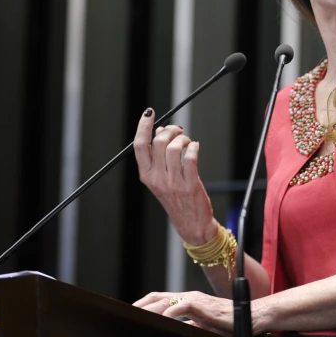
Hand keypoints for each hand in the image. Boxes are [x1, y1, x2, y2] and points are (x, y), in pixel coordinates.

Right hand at [133, 109, 217, 244]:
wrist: (191, 223)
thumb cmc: (176, 198)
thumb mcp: (160, 179)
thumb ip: (158, 157)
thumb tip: (160, 131)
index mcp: (146, 176)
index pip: (139, 146)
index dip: (143, 126)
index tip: (149, 113)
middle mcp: (157, 178)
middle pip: (159, 142)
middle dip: (171, 130)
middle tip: (179, 131)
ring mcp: (173, 182)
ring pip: (175, 148)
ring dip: (184, 138)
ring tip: (188, 142)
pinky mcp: (190, 184)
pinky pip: (191, 157)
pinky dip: (194, 147)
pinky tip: (195, 147)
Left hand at [133, 291, 232, 336]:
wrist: (248, 316)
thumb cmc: (227, 322)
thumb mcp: (202, 325)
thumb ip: (188, 325)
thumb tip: (172, 329)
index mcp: (187, 300)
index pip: (160, 298)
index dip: (144, 304)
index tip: (132, 312)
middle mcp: (189, 296)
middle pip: (158, 297)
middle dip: (141, 305)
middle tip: (127, 314)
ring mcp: (195, 299)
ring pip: (166, 300)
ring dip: (150, 308)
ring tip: (138, 316)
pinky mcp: (202, 305)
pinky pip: (182, 306)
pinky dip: (170, 312)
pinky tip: (163, 318)